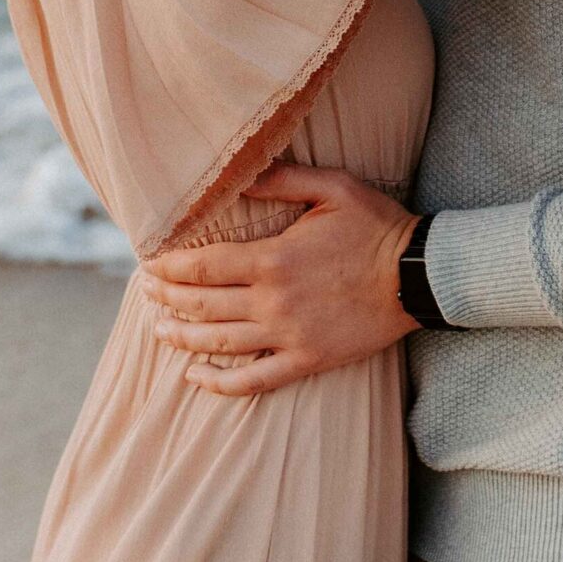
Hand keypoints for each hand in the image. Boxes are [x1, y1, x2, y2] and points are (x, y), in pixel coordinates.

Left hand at [137, 165, 418, 396]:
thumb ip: (283, 180)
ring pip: (219, 343)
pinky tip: (196, 379)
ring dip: (182, 338)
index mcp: (273, 258)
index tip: (148, 264)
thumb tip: (239, 177)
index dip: (169, 267)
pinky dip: (221, 383)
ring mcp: (288, 335)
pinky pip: (255, 379)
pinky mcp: (307, 359)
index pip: (203, 266)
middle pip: (202, 304)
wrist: (418, 275)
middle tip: (144, 292)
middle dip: (166, 298)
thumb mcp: (333, 188)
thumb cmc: (377, 227)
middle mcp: (273, 301)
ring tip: (158, 329)